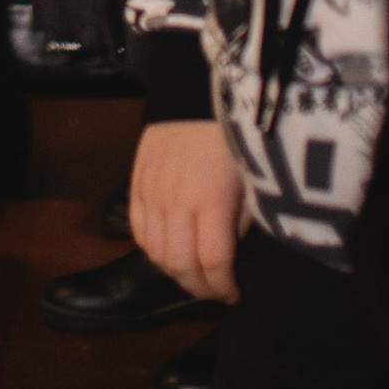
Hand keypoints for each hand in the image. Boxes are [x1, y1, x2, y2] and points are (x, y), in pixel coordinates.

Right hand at [131, 117, 246, 303]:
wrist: (194, 95)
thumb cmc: (234, 139)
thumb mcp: (252, 180)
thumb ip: (243, 221)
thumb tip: (235, 257)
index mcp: (212, 199)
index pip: (212, 262)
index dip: (223, 287)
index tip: (235, 294)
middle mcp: (176, 200)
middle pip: (180, 264)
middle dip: (199, 287)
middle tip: (214, 290)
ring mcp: (151, 191)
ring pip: (155, 252)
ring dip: (174, 272)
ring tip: (193, 275)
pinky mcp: (136, 182)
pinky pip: (138, 230)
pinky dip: (152, 250)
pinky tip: (169, 252)